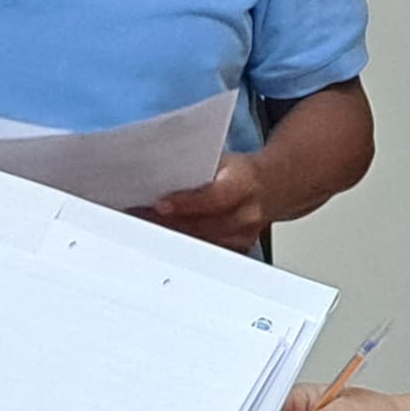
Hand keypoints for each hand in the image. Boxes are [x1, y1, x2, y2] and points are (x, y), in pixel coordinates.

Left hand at [139, 156, 271, 251]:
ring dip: (168, 234)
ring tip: (143, 225)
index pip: (214, 197)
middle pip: (200, 225)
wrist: (272, 187)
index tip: (159, 205)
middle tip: (137, 215)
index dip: (185, 203)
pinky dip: (182, 242)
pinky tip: (163, 236)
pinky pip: (204, 250)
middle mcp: (247, 214)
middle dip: (165, 221)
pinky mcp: (237, 250)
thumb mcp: (222, 160)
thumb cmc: (241, 172)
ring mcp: (242, 236)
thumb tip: (157, 174)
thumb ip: (196, 168)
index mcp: (244, 184)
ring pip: (199, 241)